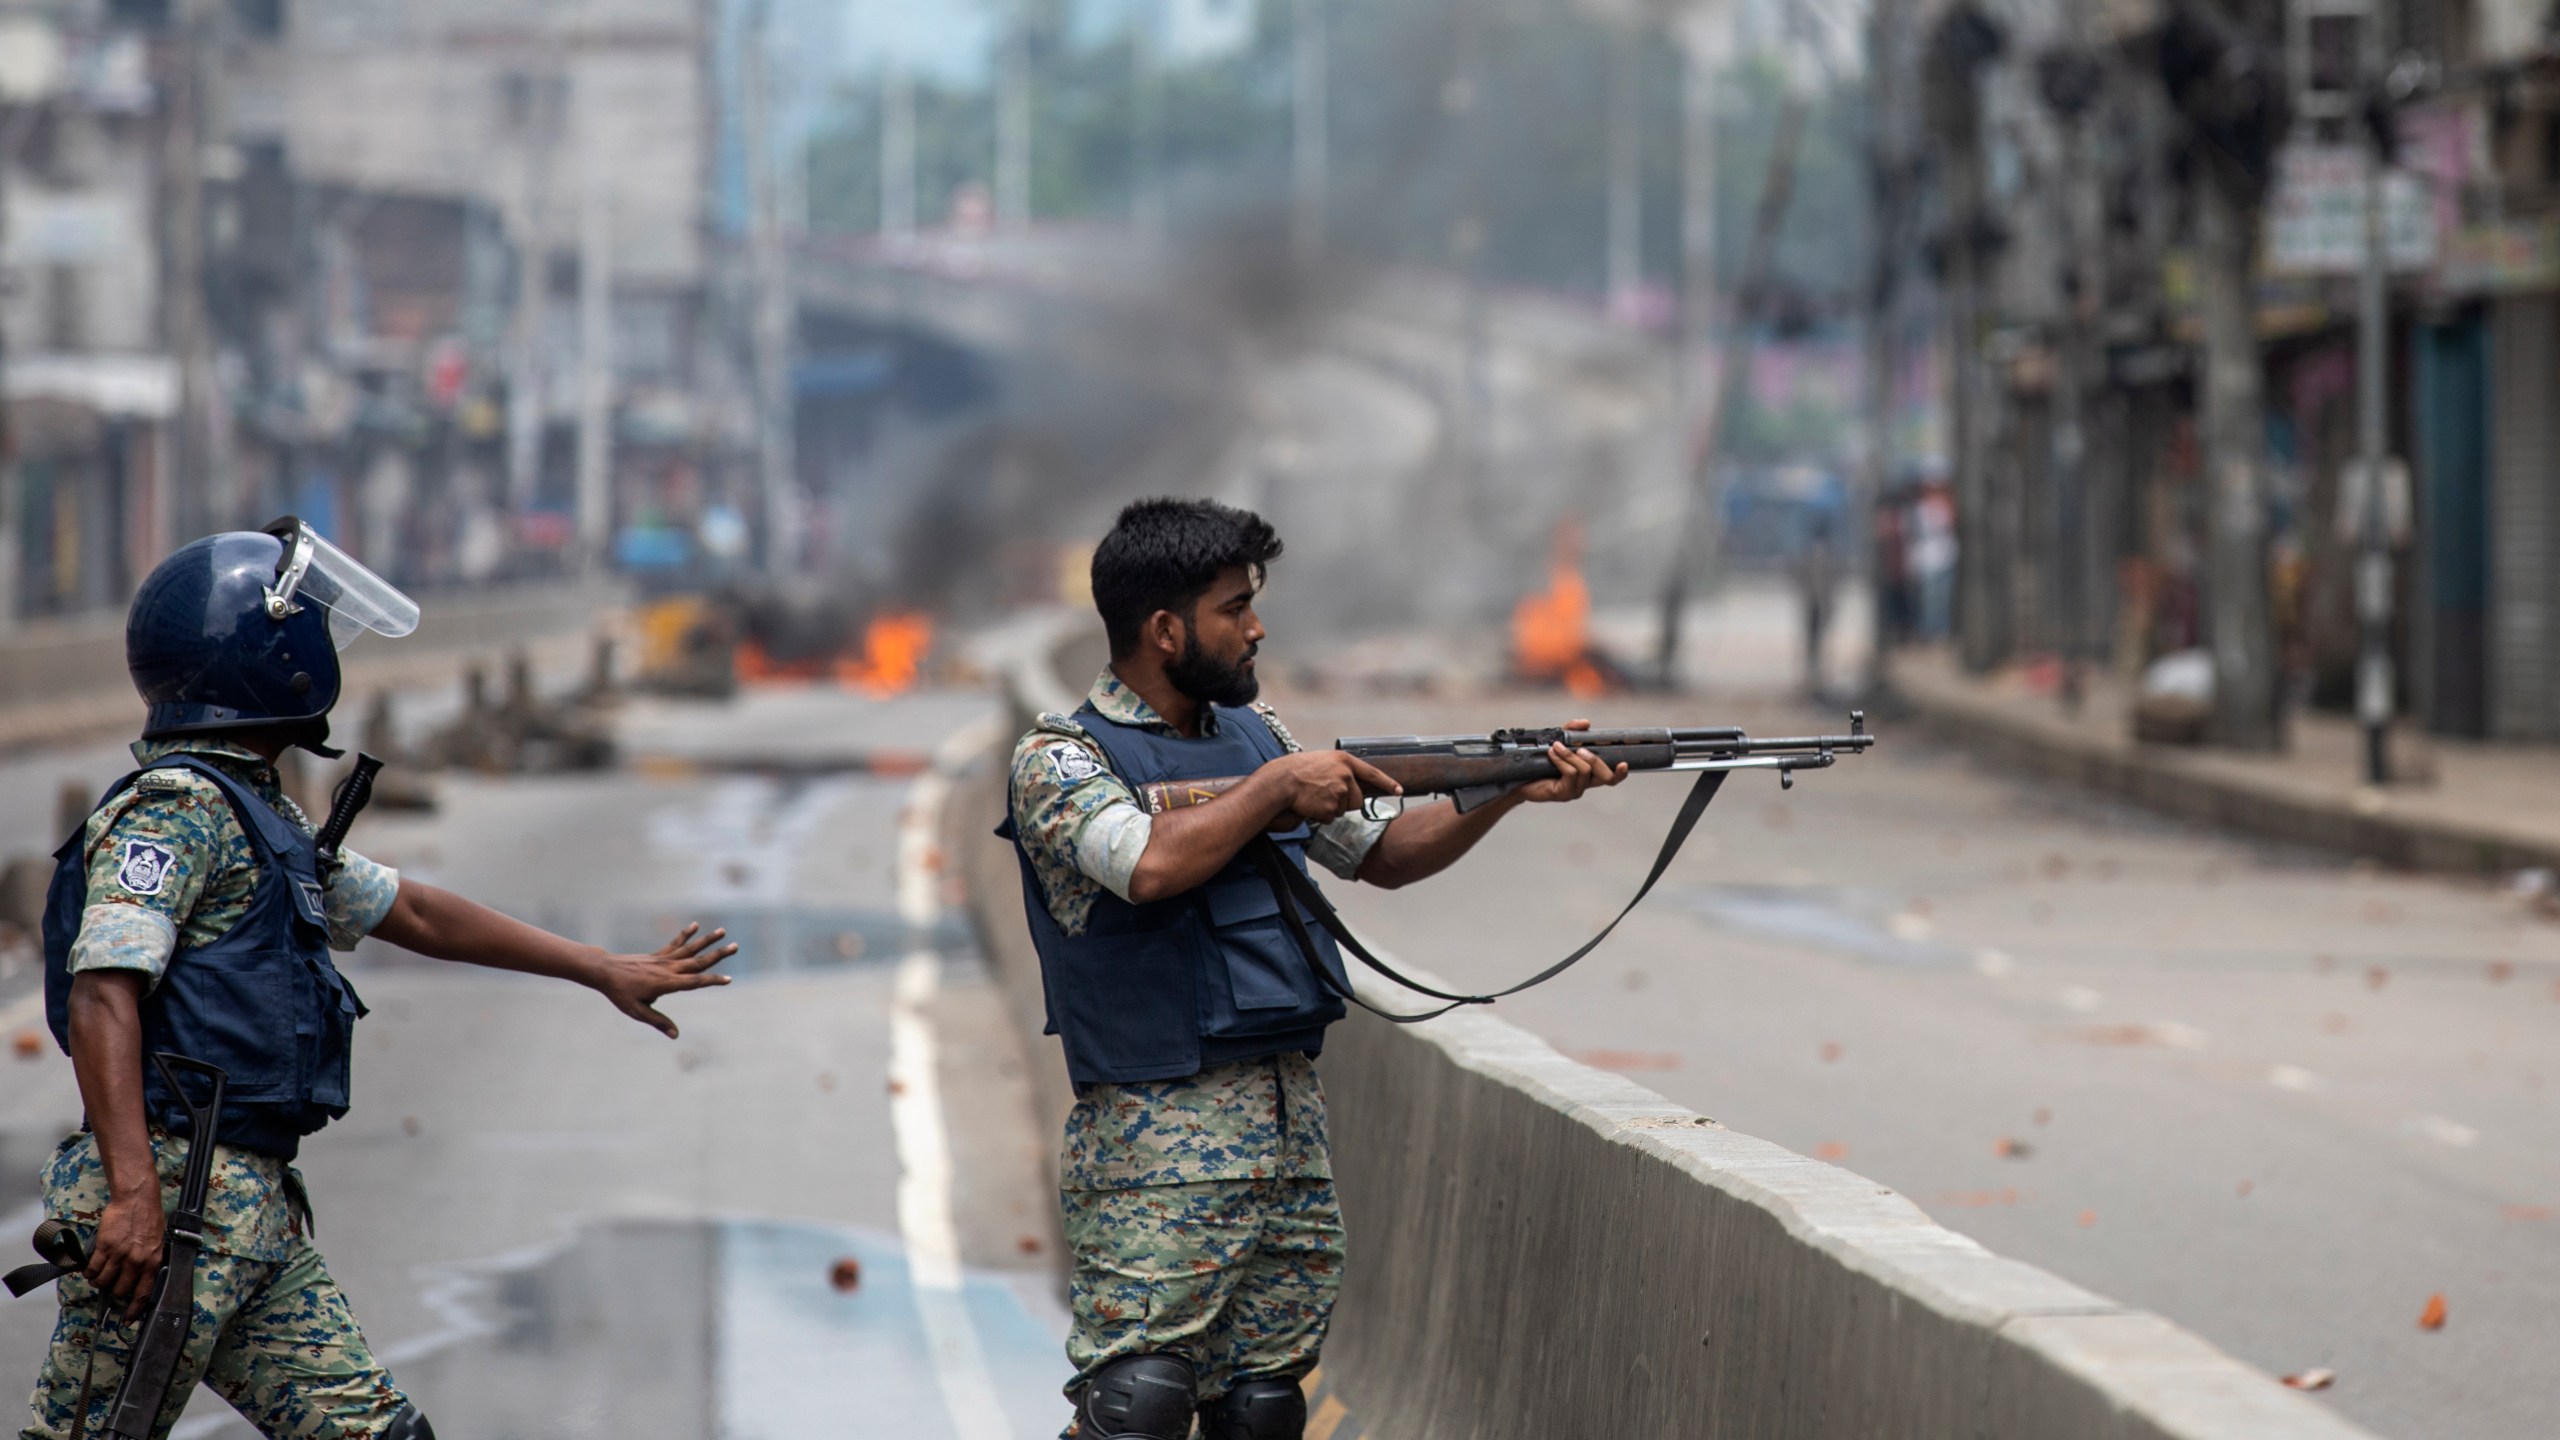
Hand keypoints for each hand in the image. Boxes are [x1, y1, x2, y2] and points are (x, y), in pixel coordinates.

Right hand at [86, 1187, 165, 1320]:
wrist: (138, 1200)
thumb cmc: (149, 1219)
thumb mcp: (157, 1243)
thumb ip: (149, 1262)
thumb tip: (141, 1279)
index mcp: (152, 1262)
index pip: (143, 1294)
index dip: (134, 1310)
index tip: (127, 1319)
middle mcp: (136, 1262)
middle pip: (119, 1290)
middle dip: (113, 1292)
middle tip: (109, 1286)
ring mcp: (120, 1255)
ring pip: (103, 1282)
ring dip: (98, 1282)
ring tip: (97, 1277)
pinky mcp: (104, 1247)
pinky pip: (92, 1268)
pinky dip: (89, 1272)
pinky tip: (89, 1269)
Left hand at [591, 923, 736, 1037]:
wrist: (605, 971)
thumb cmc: (620, 993)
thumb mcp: (637, 1011)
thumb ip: (658, 1022)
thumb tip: (676, 1035)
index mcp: (666, 983)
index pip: (695, 982)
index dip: (712, 980)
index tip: (729, 979)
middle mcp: (668, 968)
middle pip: (699, 961)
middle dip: (719, 954)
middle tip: (736, 946)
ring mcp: (664, 959)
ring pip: (690, 949)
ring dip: (708, 940)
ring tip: (723, 931)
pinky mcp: (658, 955)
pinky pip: (675, 943)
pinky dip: (686, 934)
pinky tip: (696, 925)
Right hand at [1264, 750, 1402, 824]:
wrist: (1280, 781)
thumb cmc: (1296, 770)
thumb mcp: (1322, 761)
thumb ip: (1339, 770)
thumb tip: (1349, 784)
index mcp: (1344, 761)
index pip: (1372, 773)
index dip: (1387, 783)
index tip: (1399, 790)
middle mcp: (1346, 776)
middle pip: (1357, 800)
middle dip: (1345, 802)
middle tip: (1324, 794)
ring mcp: (1339, 792)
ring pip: (1343, 810)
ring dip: (1330, 808)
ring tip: (1313, 796)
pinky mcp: (1331, 807)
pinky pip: (1330, 818)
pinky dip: (1320, 815)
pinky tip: (1309, 804)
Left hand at [1514, 719, 1628, 804]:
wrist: (1519, 776)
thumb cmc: (1540, 760)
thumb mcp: (1557, 740)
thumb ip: (1571, 731)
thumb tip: (1586, 723)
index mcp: (1589, 773)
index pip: (1611, 777)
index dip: (1620, 773)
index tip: (1624, 763)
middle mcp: (1584, 784)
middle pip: (1604, 776)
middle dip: (1595, 759)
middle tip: (1581, 749)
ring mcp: (1574, 790)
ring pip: (1584, 771)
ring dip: (1570, 755)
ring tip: (1555, 747)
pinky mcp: (1562, 793)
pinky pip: (1569, 774)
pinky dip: (1562, 761)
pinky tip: (1551, 754)